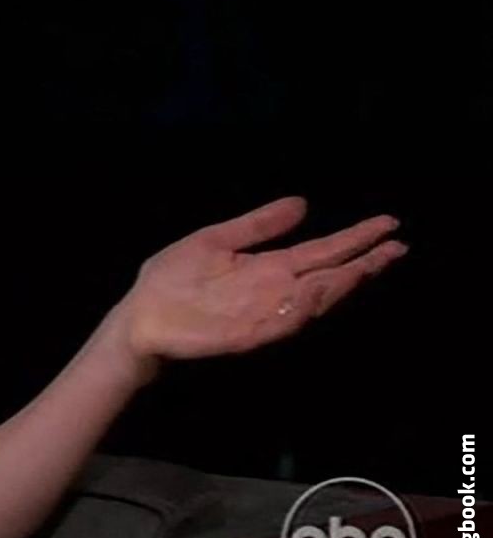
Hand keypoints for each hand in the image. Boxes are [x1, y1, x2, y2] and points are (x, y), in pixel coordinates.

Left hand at [109, 196, 406, 366]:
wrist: (139, 317)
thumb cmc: (172, 280)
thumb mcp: (215, 240)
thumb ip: (257, 226)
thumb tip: (303, 202)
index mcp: (270, 267)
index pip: (323, 251)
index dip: (356, 238)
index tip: (388, 224)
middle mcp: (276, 291)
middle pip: (330, 276)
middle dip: (364, 263)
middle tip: (398, 246)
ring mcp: (264, 314)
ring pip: (313, 300)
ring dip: (341, 285)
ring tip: (367, 266)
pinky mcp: (246, 334)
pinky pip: (281, 323)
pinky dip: (300, 310)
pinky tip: (317, 292)